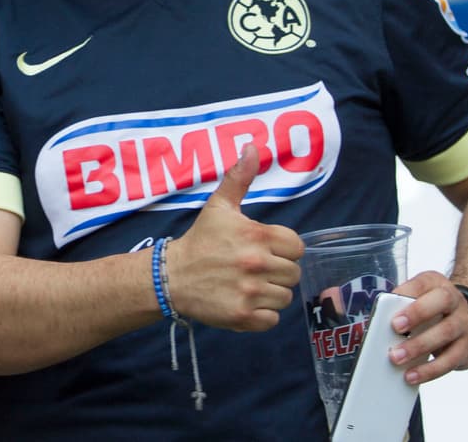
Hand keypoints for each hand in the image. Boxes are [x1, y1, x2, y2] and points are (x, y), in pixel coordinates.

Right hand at [164, 145, 304, 330]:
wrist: (170, 277)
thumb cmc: (200, 240)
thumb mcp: (219, 207)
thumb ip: (239, 178)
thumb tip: (253, 146)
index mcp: (257, 236)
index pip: (296, 246)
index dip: (282, 248)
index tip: (263, 249)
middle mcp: (257, 264)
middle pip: (293, 273)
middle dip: (277, 271)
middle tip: (253, 268)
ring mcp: (251, 293)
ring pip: (285, 297)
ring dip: (270, 293)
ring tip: (248, 285)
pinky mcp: (243, 317)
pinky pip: (272, 320)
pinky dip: (262, 315)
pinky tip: (245, 302)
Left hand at [386, 271, 467, 383]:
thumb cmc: (434, 310)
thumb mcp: (419, 299)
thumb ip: (400, 305)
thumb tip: (375, 325)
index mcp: (436, 284)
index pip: (424, 283)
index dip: (408, 294)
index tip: (393, 306)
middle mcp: (455, 301)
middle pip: (441, 302)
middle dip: (417, 315)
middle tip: (395, 329)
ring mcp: (465, 324)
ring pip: (446, 332)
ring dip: (419, 347)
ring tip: (397, 358)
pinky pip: (451, 360)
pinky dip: (430, 370)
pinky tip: (413, 375)